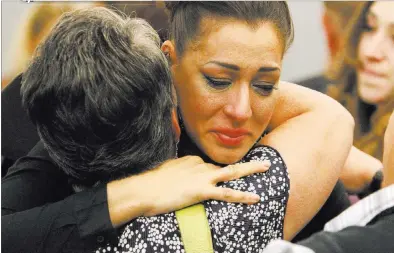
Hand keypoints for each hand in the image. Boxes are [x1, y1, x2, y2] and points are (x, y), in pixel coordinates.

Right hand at [139, 156, 270, 215]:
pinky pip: (226, 193)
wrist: (142, 190)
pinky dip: (242, 195)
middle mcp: (200, 165)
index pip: (210, 166)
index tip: (222, 178)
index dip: (219, 174)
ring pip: (232, 172)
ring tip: (267, 166)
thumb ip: (177, 172)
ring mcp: (202, 177)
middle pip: (226, 165)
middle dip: (246, 163)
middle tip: (263, 161)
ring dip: (251, 169)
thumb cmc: (150, 183)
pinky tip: (255, 197)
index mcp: (191, 161)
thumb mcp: (166, 172)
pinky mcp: (201, 191)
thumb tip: (180, 178)